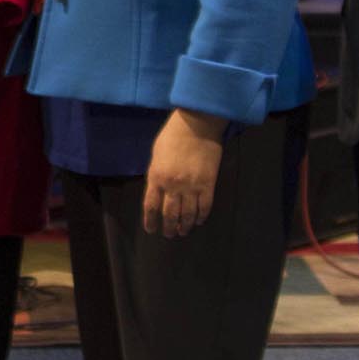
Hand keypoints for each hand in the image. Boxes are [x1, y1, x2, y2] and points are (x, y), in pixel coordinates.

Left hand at [143, 109, 223, 237]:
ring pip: (187, 214)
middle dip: (169, 227)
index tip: (151, 230)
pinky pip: (205, 207)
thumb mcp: (156, 155)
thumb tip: (157, 190)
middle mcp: (172, 186)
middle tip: (169, 235)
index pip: (151, 206)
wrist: (197, 124)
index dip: (150, 221)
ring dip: (184, 226)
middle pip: (169, 214)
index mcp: (156, 177)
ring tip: (183, 232)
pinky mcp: (208, 184)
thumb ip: (156, 174)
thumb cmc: (172, 136)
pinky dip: (201, 217)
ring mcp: (191, 186)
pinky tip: (198, 221)